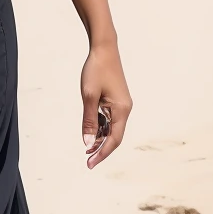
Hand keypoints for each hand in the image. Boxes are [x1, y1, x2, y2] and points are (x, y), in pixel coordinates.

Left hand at [80, 43, 130, 167]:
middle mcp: (125, 110)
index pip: (114, 139)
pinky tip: (91, 133)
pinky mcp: (117, 101)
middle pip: (115, 137)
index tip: (89, 164)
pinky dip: (101, 128)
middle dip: (101, 150)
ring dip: (101, 139)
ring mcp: (122, 105)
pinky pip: (110, 119)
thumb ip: (89, 121)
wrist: (104, 49)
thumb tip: (88, 144)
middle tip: (87, 161)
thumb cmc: (96, 70)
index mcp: (121, 110)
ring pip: (112, 129)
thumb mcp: (88, 97)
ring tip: (87, 149)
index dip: (102, 153)